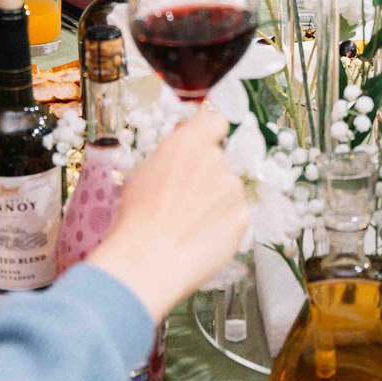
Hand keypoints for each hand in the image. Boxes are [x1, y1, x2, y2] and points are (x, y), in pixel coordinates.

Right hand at [85, 113, 245, 321]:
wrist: (149, 259)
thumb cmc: (138, 218)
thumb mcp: (143, 172)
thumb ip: (171, 156)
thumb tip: (183, 152)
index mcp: (188, 143)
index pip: (214, 121)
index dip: (209, 134)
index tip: (202, 146)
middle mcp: (215, 159)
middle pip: (218, 160)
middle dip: (206, 176)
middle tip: (184, 200)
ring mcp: (232, 188)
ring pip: (227, 189)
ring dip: (215, 201)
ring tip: (190, 223)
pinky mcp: (243, 216)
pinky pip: (235, 214)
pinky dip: (223, 224)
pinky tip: (201, 236)